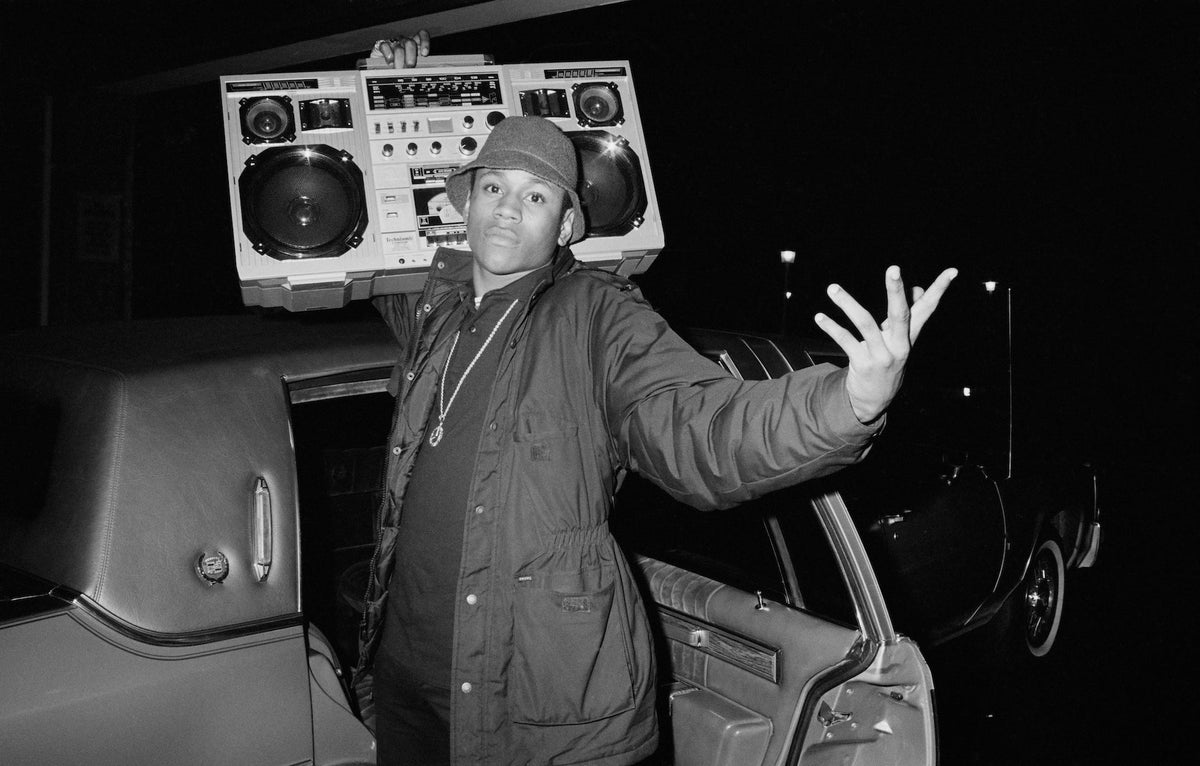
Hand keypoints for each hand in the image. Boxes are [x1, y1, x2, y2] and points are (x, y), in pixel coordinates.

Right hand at [373, 30, 430, 67]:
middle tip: (410, 66)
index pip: (421, 35)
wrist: (382, 62)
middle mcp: (404, 41)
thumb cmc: (401, 64)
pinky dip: (388, 56)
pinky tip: (390, 63)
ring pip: (398, 48)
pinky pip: (385, 47)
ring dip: (400, 61)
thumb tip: (423, 70)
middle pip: (410, 43)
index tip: (424, 53)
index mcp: (414, 43)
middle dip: (411, 56)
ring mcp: (393, 43)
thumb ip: (419, 64)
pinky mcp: (382, 45)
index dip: (424, 42)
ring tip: (400, 69)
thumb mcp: (413, 64)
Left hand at [814, 265, 957, 423]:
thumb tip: (916, 288)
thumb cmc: (887, 361)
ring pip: (865, 324)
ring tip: (832, 288)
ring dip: (847, 304)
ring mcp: (881, 356)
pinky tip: (820, 317)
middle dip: (896, 291)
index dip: (939, 289)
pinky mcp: (862, 364)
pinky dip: (831, 327)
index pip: (928, 309)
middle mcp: (899, 346)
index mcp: (910, 336)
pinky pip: (845, 341)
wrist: (875, 400)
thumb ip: (907, 315)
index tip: (952, 271)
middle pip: (900, 314)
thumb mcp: (900, 341)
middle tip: (894, 268)